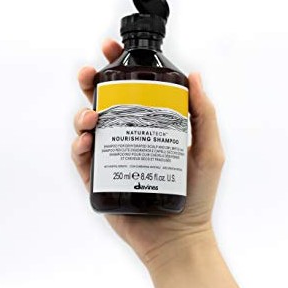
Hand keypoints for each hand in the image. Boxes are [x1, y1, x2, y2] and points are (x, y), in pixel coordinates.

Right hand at [71, 38, 224, 269]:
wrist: (180, 238)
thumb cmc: (198, 196)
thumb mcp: (209, 151)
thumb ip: (204, 114)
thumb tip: (195, 75)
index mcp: (150, 124)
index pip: (132, 89)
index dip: (119, 67)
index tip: (111, 49)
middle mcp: (127, 136)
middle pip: (102, 101)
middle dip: (90, 82)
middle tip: (88, 73)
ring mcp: (111, 157)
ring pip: (86, 126)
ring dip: (82, 113)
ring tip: (91, 117)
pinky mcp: (98, 181)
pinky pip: (81, 159)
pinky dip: (78, 147)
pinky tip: (85, 142)